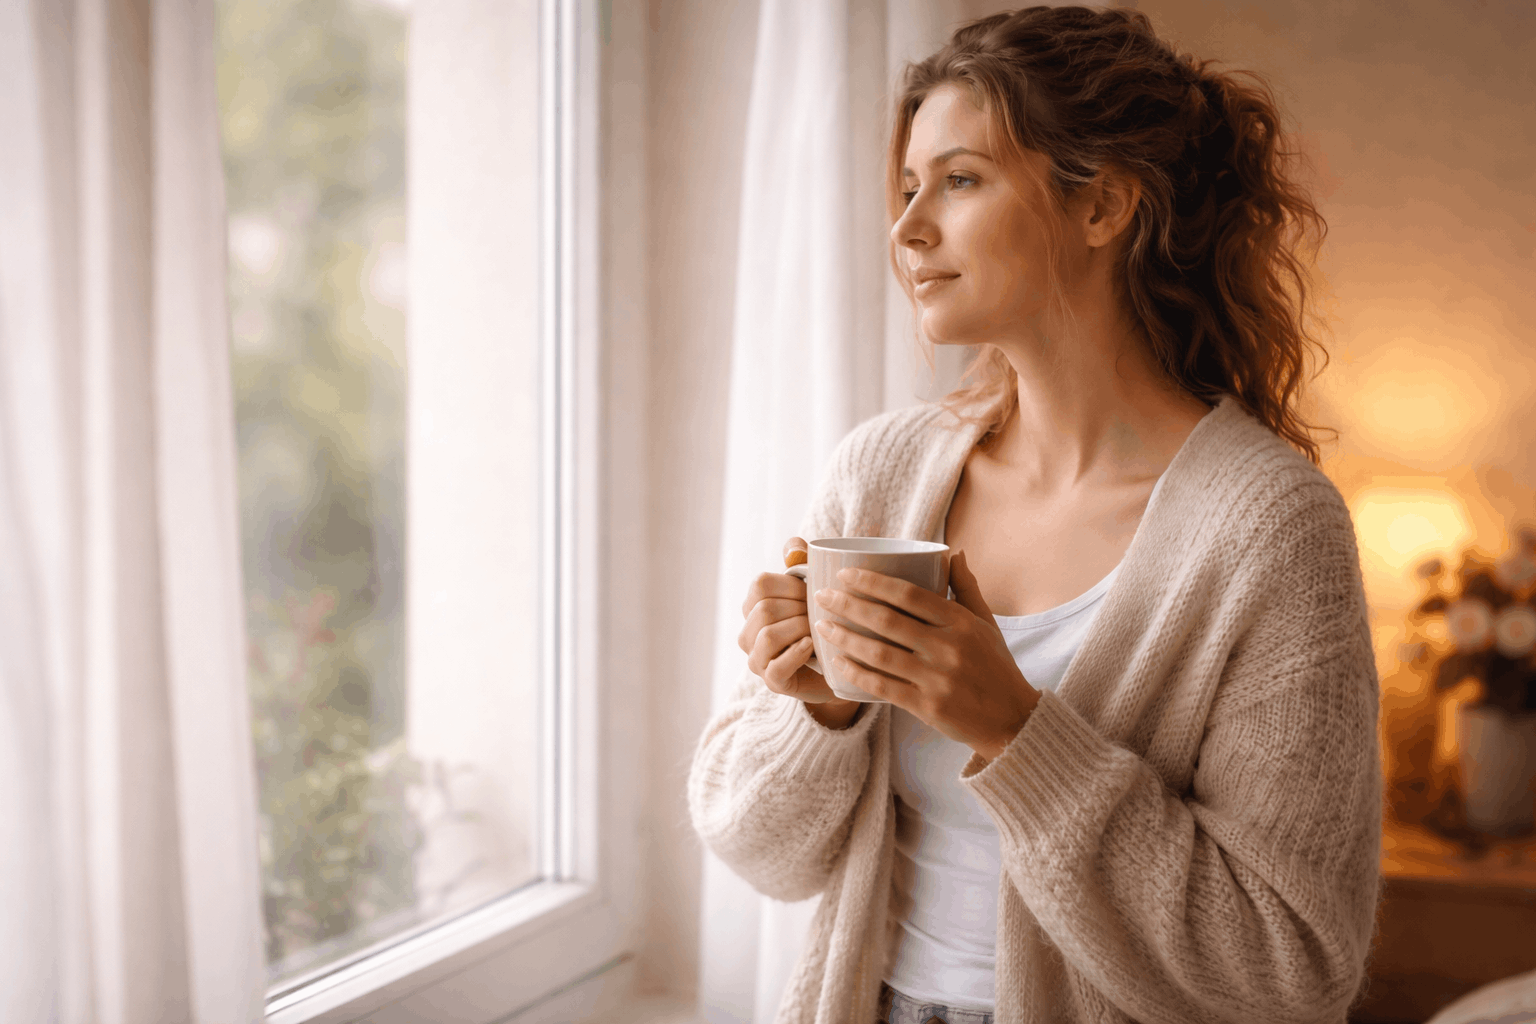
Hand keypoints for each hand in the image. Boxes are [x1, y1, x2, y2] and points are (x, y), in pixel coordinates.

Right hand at [738, 537, 857, 714]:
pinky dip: (796, 653)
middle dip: (799, 607)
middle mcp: (747, 633)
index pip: (761, 584)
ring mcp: (756, 659)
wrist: (835, 667)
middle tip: (822, 612)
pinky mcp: (772, 682)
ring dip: (799, 629)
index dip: (791, 584)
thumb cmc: (821, 624)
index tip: (813, 591)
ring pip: (768, 636)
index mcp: (753, 606)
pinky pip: (776, 667)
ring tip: (819, 629)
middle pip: (765, 609)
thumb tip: (793, 547)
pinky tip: (812, 645)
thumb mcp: (814, 591)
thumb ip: (804, 564)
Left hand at [811, 549, 1039, 760]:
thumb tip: (953, 552)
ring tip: (821, 626)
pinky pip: (883, 687)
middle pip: (887, 621)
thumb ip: (966, 588)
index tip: (846, 574)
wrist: (1012, 720)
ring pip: (880, 654)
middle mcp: (948, 648)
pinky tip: (838, 663)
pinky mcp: (927, 706)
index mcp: (961, 623)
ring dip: (845, 638)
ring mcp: (937, 679)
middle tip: (822, 596)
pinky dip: (857, 674)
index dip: (873, 582)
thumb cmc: (995, 666)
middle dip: (848, 605)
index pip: (909, 595)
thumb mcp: (986, 623)